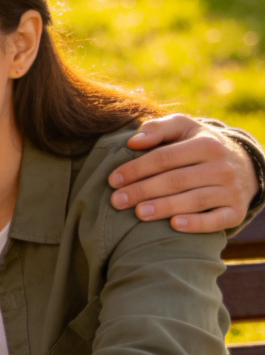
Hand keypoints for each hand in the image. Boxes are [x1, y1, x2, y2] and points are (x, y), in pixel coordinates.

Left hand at [109, 114, 256, 232]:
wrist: (241, 165)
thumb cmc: (197, 145)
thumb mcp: (182, 128)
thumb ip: (157, 129)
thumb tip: (133, 142)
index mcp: (206, 144)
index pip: (164, 158)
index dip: (136, 169)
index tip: (112, 180)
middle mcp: (221, 167)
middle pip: (175, 180)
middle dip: (143, 191)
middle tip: (116, 201)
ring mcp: (230, 191)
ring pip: (194, 200)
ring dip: (164, 207)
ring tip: (138, 214)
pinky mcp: (236, 211)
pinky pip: (217, 220)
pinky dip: (197, 224)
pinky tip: (174, 225)